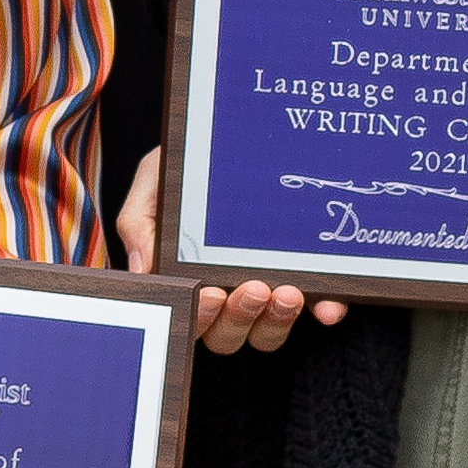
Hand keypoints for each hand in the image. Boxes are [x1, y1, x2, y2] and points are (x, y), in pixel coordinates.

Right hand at [117, 146, 342, 355]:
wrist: (231, 134)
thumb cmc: (187, 165)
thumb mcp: (155, 180)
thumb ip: (139, 220)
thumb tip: (141, 270)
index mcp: (183, 279)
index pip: (189, 315)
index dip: (199, 316)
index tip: (209, 293)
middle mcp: (223, 295)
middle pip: (227, 334)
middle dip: (239, 317)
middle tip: (253, 289)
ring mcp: (266, 292)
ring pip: (267, 332)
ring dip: (277, 320)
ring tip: (287, 291)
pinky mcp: (306, 283)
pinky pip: (316, 308)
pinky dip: (324, 311)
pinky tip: (328, 306)